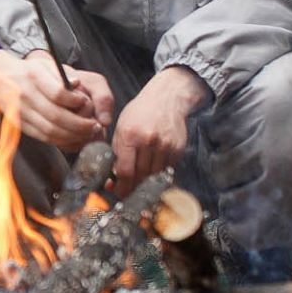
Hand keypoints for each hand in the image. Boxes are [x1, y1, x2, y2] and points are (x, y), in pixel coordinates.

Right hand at [0, 50, 110, 148]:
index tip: (85, 102)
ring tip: (87, 133)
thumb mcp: (44, 64)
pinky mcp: (20, 124)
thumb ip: (63, 74)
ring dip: (73, 136)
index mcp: (34, 76)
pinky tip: (72, 138)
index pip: (58, 93)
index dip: (75, 101)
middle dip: (80, 125)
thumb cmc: (26, 71)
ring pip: (50, 130)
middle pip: (56, 116)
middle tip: (95, 126)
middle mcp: (26, 95)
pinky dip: (60, 140)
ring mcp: (22, 112)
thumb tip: (77, 84)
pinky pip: (43, 136)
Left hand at [111, 66, 209, 192]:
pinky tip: (151, 171)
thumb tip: (113, 179)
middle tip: (126, 191)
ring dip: (145, 183)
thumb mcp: (121, 128)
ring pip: (154, 176)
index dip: (121, 187)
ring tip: (138, 182)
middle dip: (132, 187)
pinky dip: (158, 174)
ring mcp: (165, 145)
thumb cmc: (139, 114)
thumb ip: (117, 152)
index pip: (125, 170)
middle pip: (140, 176)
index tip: (117, 193)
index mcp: (130, 135)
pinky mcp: (178, 149)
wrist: (166, 99)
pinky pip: (167, 170)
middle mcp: (148, 141)